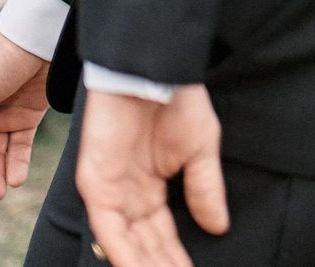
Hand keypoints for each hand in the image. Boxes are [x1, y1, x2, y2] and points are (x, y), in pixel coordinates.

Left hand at [76, 86, 229, 266]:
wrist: (154, 68)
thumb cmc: (177, 99)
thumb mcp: (201, 148)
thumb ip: (205, 189)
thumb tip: (219, 226)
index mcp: (151, 187)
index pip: (162, 235)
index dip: (176, 259)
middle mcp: (129, 195)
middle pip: (145, 244)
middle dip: (162, 266)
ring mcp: (110, 190)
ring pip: (125, 243)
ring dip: (144, 265)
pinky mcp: (96, 182)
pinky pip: (107, 226)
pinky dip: (121, 251)